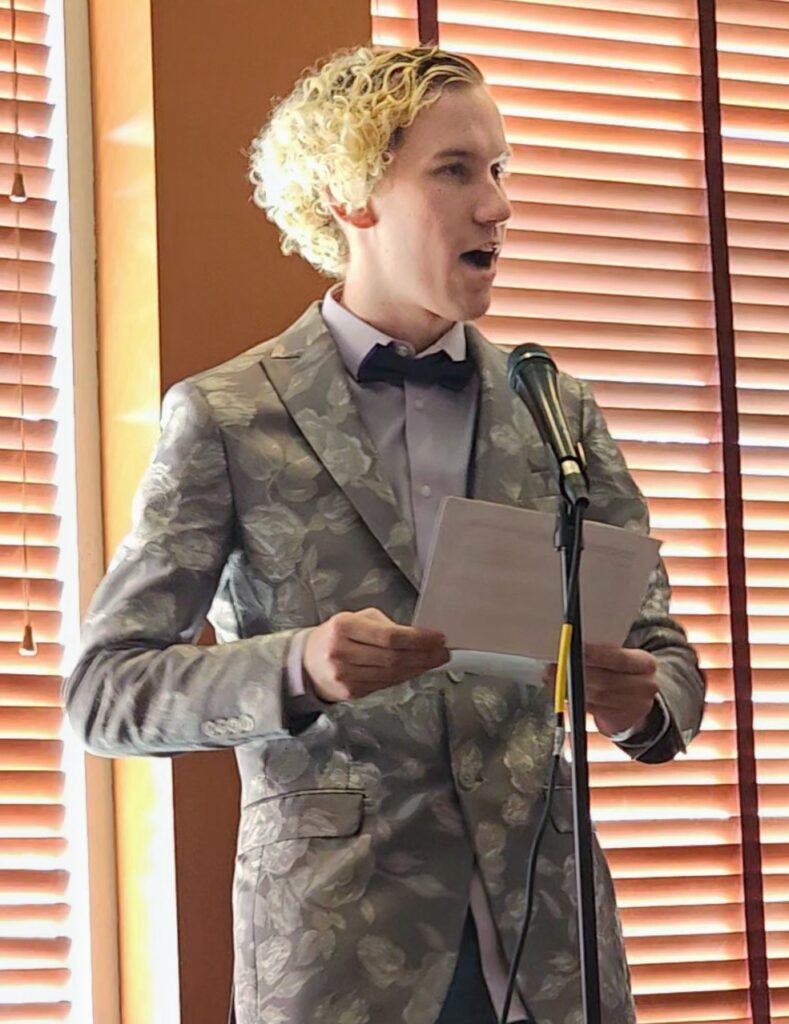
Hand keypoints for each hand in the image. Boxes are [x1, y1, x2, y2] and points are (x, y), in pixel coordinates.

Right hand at [303, 607, 449, 702]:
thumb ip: (385, 626)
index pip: (390, 636)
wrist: (308, 662)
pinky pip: (384, 684)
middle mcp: (342, 651)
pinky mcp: (349, 692)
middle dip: (424, 655)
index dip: (418, 639)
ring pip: (391, 674)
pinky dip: (403, 677)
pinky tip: (414, 670)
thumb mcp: (357, 619)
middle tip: (442, 652)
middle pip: (393, 657)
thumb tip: (419, 637)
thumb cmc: (336, 636)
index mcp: (344, 626)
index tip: (437, 638)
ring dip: (417, 668)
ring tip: (433, 661)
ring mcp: (344, 675)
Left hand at [544, 642, 658, 736]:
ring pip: (597, 696)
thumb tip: (570, 645)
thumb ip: (602, 653)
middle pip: (606, 680)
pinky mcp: (620, 721)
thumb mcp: (620, 659)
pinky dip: (574, 700)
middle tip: (556, 666)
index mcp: (645, 664)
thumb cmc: (620, 673)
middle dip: (577, 673)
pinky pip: (592, 710)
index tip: (574, 647)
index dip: (595, 654)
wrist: (636, 703)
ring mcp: (634, 707)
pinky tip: (561, 692)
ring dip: (571, 687)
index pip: (620, 658)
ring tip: (552, 677)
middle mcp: (644, 686)